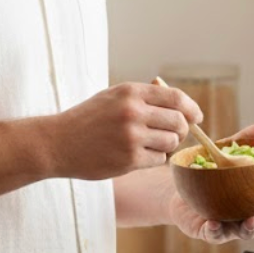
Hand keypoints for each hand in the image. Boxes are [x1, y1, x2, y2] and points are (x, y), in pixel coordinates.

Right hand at [53, 82, 201, 179]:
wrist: (58, 143)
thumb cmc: (87, 119)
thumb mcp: (112, 97)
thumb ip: (143, 97)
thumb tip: (181, 104)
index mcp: (131, 92)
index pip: (176, 97)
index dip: (191, 108)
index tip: (196, 117)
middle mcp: (133, 112)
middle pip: (179, 122)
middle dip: (181, 130)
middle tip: (173, 135)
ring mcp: (131, 137)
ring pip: (171, 143)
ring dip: (167, 146)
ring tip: (151, 145)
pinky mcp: (129, 160)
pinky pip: (159, 160)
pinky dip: (154, 159)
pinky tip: (139, 156)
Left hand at [169, 120, 253, 241]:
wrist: (179, 186)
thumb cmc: (211, 171)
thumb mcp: (229, 150)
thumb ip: (249, 139)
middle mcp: (250, 214)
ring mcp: (231, 225)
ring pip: (246, 232)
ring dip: (251, 228)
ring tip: (252, 220)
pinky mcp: (210, 231)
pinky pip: (214, 234)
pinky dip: (216, 230)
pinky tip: (214, 223)